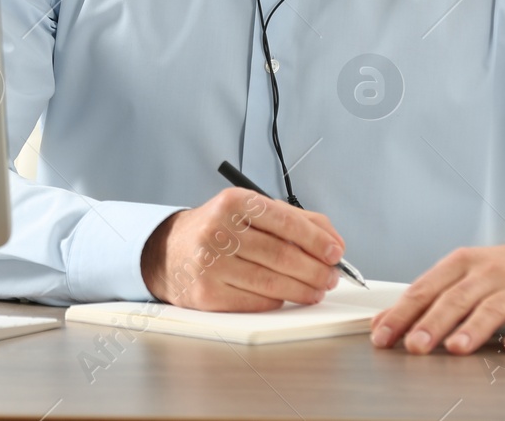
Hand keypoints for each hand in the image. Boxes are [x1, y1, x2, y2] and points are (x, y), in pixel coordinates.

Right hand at [140, 188, 345, 310]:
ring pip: (272, 282)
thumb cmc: (218, 231)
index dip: (316, 238)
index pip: (285, 220)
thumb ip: (293, 219)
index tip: (336, 251)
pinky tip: (286, 296)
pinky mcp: (207, 294)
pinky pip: (256, 301)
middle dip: (315, 269)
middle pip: (282, 255)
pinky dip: (278, 301)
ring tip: (317, 289)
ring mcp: (210, 264)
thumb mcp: (249, 212)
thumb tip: (332, 239)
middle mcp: (218, 230)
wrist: (169, 252)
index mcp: (233, 202)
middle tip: (332, 276)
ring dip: (303, 290)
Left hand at [370, 235, 504, 354]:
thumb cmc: (502, 272)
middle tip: (414, 345)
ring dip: (472, 329)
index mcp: (461, 263)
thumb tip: (384, 323)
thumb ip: (425, 299)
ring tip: (455, 348)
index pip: (425, 288)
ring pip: (490, 308)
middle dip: (432, 323)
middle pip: (455, 298)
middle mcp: (487, 272)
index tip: (384, 335)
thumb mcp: (461, 276)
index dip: (403, 313)